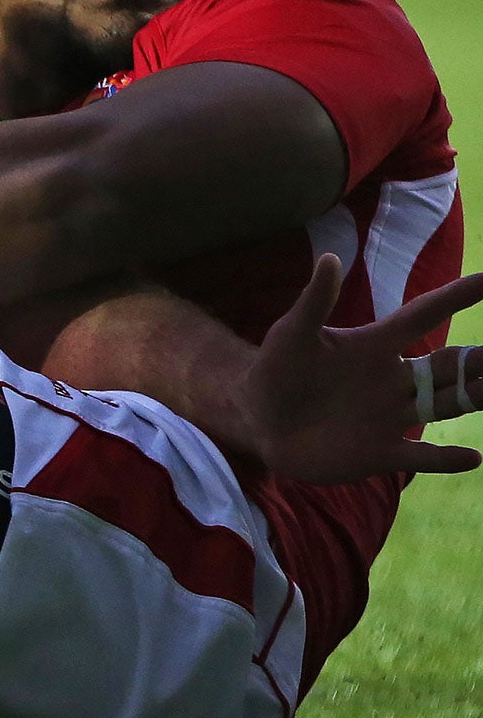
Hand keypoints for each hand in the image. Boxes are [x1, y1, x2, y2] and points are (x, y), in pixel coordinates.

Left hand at [242, 255, 482, 484]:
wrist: (257, 420)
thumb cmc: (276, 370)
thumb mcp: (292, 334)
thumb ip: (314, 301)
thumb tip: (329, 258)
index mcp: (375, 345)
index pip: (424, 315)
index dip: (457, 296)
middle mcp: (393, 379)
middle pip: (449, 365)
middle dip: (479, 358)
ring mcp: (390, 416)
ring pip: (447, 404)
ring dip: (475, 396)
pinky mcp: (380, 452)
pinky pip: (422, 456)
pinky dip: (446, 458)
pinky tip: (473, 457)